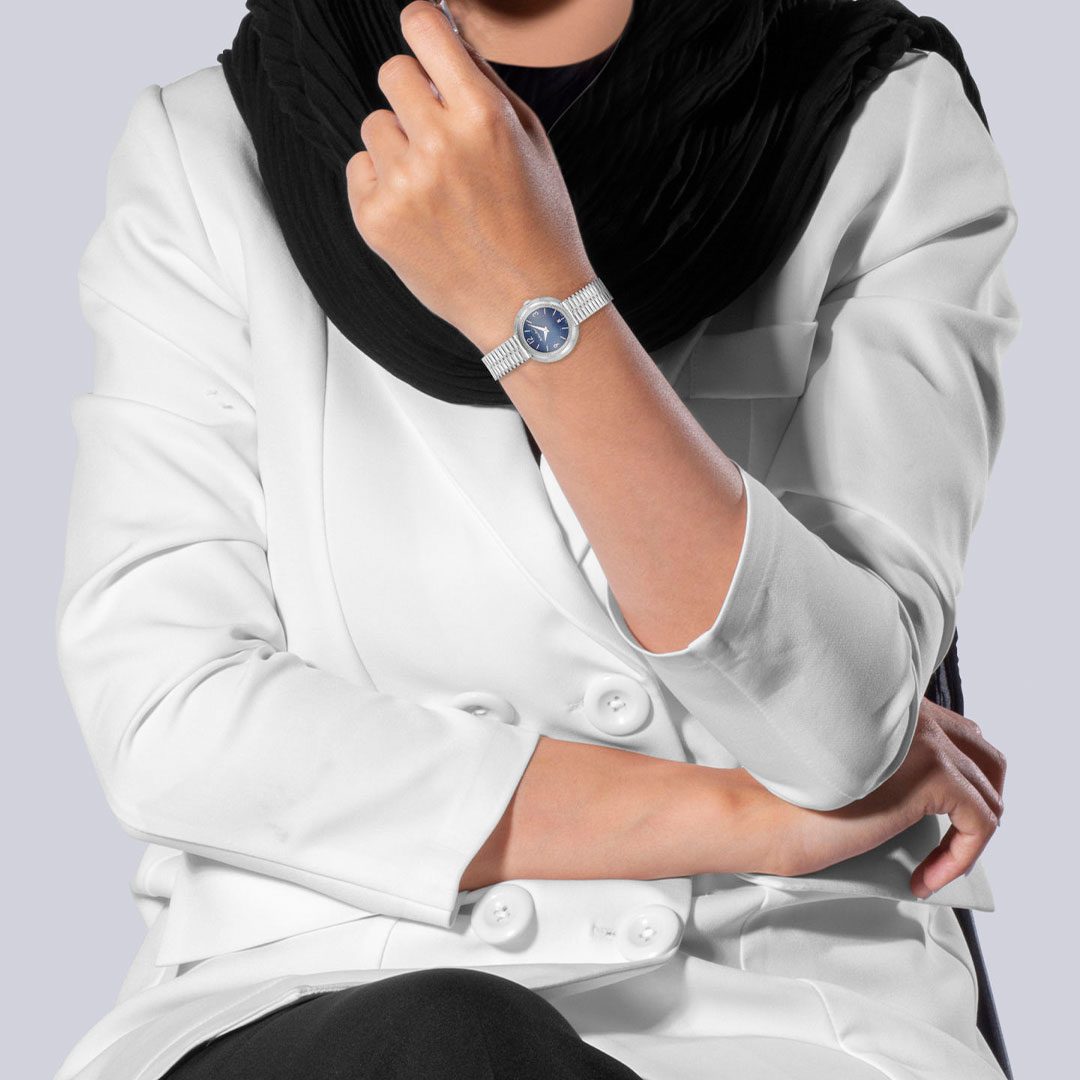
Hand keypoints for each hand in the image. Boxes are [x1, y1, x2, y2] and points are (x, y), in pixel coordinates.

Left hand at [344, 1, 594, 351]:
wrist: (528, 307)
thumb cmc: (539, 226)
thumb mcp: (533, 144)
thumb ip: (487, 87)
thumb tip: (447, 40)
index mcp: (481, 116)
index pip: (422, 28)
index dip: (423, 30)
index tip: (425, 41)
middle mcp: (437, 144)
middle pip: (393, 73)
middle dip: (415, 94)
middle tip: (439, 133)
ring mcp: (402, 185)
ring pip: (375, 125)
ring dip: (400, 144)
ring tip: (436, 185)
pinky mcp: (375, 220)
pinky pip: (360, 169)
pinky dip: (384, 183)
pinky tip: (419, 211)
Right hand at [766, 696, 1006, 897]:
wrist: (766, 812)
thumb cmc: (789, 799)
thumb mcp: (851, 772)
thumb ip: (890, 764)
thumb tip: (927, 800)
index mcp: (890, 708)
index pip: (956, 734)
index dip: (959, 779)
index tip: (938, 820)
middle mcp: (913, 715)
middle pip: (985, 756)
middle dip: (983, 800)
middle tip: (957, 839)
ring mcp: (926, 742)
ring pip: (989, 794)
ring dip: (969, 839)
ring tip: (936, 866)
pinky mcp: (933, 776)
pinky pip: (981, 823)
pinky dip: (961, 858)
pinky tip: (925, 877)